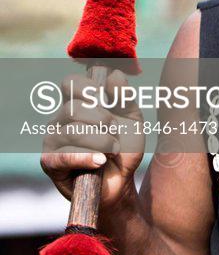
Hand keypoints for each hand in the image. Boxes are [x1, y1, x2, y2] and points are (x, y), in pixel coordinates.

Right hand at [40, 68, 144, 208]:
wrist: (121, 181)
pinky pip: (65, 155)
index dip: (87, 87)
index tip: (103, 97)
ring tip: (112, 152)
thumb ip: (124, 95)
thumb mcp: (132, 118)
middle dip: (102, 120)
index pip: (70, 83)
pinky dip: (87, 157)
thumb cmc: (124, 146)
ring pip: (74, 131)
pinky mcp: (50, 163)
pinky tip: (100, 161)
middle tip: (114, 132)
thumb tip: (113, 74)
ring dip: (101, 142)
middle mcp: (60, 119)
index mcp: (77, 103)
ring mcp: (52, 140)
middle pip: (74, 107)